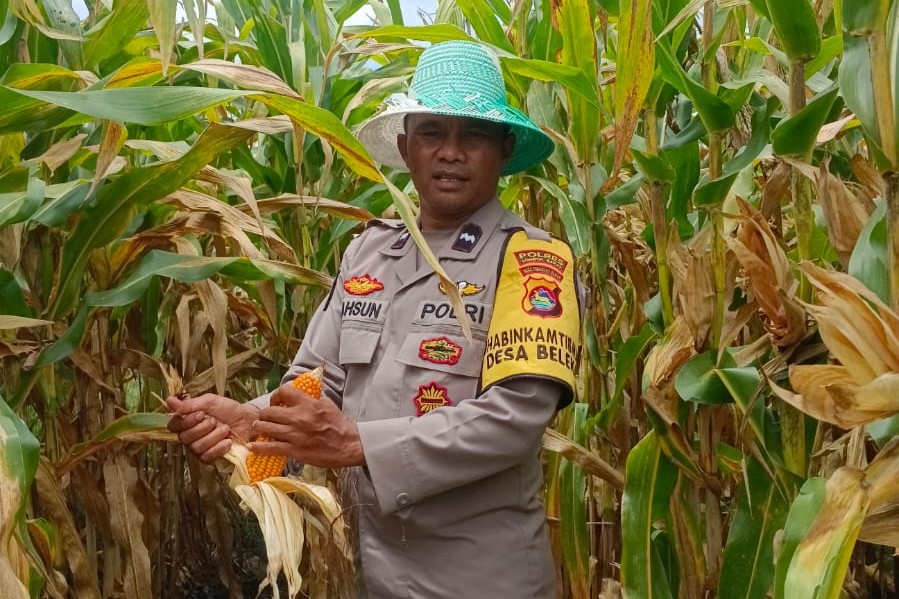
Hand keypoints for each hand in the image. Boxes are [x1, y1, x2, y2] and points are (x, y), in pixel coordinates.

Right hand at [165, 393, 259, 462]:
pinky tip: (228, 441)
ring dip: (214, 436)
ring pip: (197, 447)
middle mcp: (189, 436)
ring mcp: (199, 448)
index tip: (201, 414)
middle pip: (185, 438)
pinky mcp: (210, 457)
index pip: (173, 426)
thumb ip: (190, 404)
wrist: (246, 420)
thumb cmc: (227, 409)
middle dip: (203, 428)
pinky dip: (219, 447)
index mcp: (186, 421)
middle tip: (215, 421)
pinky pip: (207, 456)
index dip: (186, 422)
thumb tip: (168, 400)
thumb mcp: (209, 402)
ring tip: (225, 429)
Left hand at [249, 383, 363, 468]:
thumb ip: (312, 398)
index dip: (276, 395)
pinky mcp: (294, 450)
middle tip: (265, 417)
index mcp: (308, 403)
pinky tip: (253, 446)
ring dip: (259, 427)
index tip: (277, 402)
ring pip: (266, 428)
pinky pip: (270, 447)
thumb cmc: (340, 424)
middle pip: (268, 411)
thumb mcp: (327, 404)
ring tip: (258, 428)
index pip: (284, 391)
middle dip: (264, 414)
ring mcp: (295, 435)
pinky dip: (259, 447)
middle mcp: (298, 417)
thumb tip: (302, 392)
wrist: (349, 445)